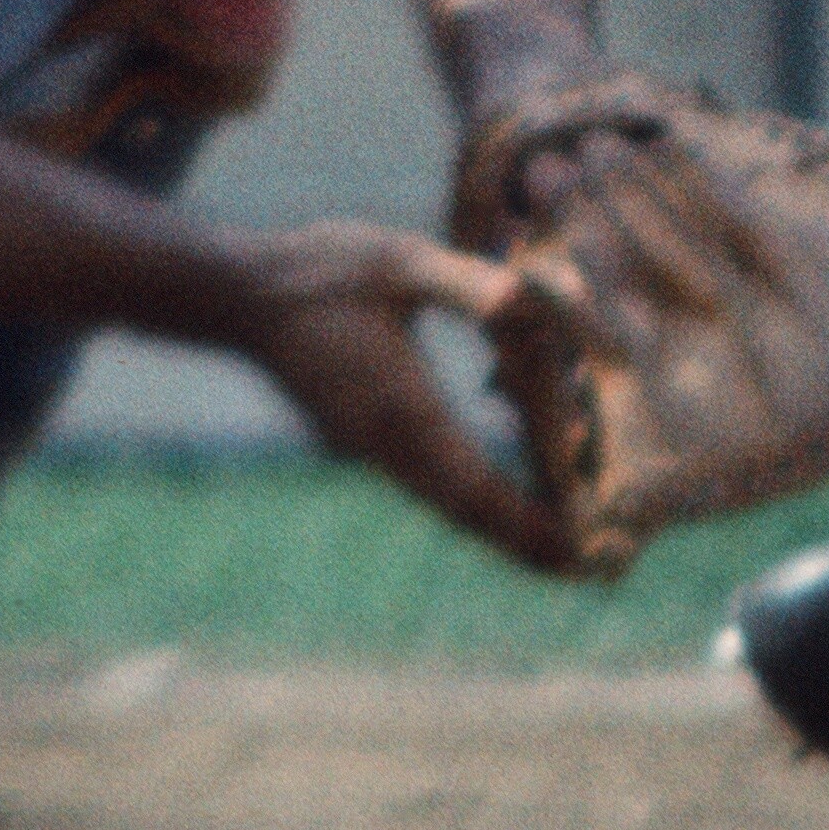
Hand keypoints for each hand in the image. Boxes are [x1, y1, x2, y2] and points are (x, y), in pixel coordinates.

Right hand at [223, 217, 565, 569]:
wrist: (241, 299)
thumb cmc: (324, 271)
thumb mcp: (399, 262)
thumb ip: (468, 283)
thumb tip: (526, 302)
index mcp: (399, 408)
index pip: (472, 483)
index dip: (524, 521)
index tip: (572, 549)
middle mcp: (385, 443)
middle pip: (464, 509)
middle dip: (525, 540)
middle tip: (587, 567)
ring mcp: (370, 447)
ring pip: (445, 500)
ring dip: (501, 525)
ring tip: (561, 546)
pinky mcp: (364, 438)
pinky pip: (428, 481)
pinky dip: (473, 497)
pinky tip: (507, 498)